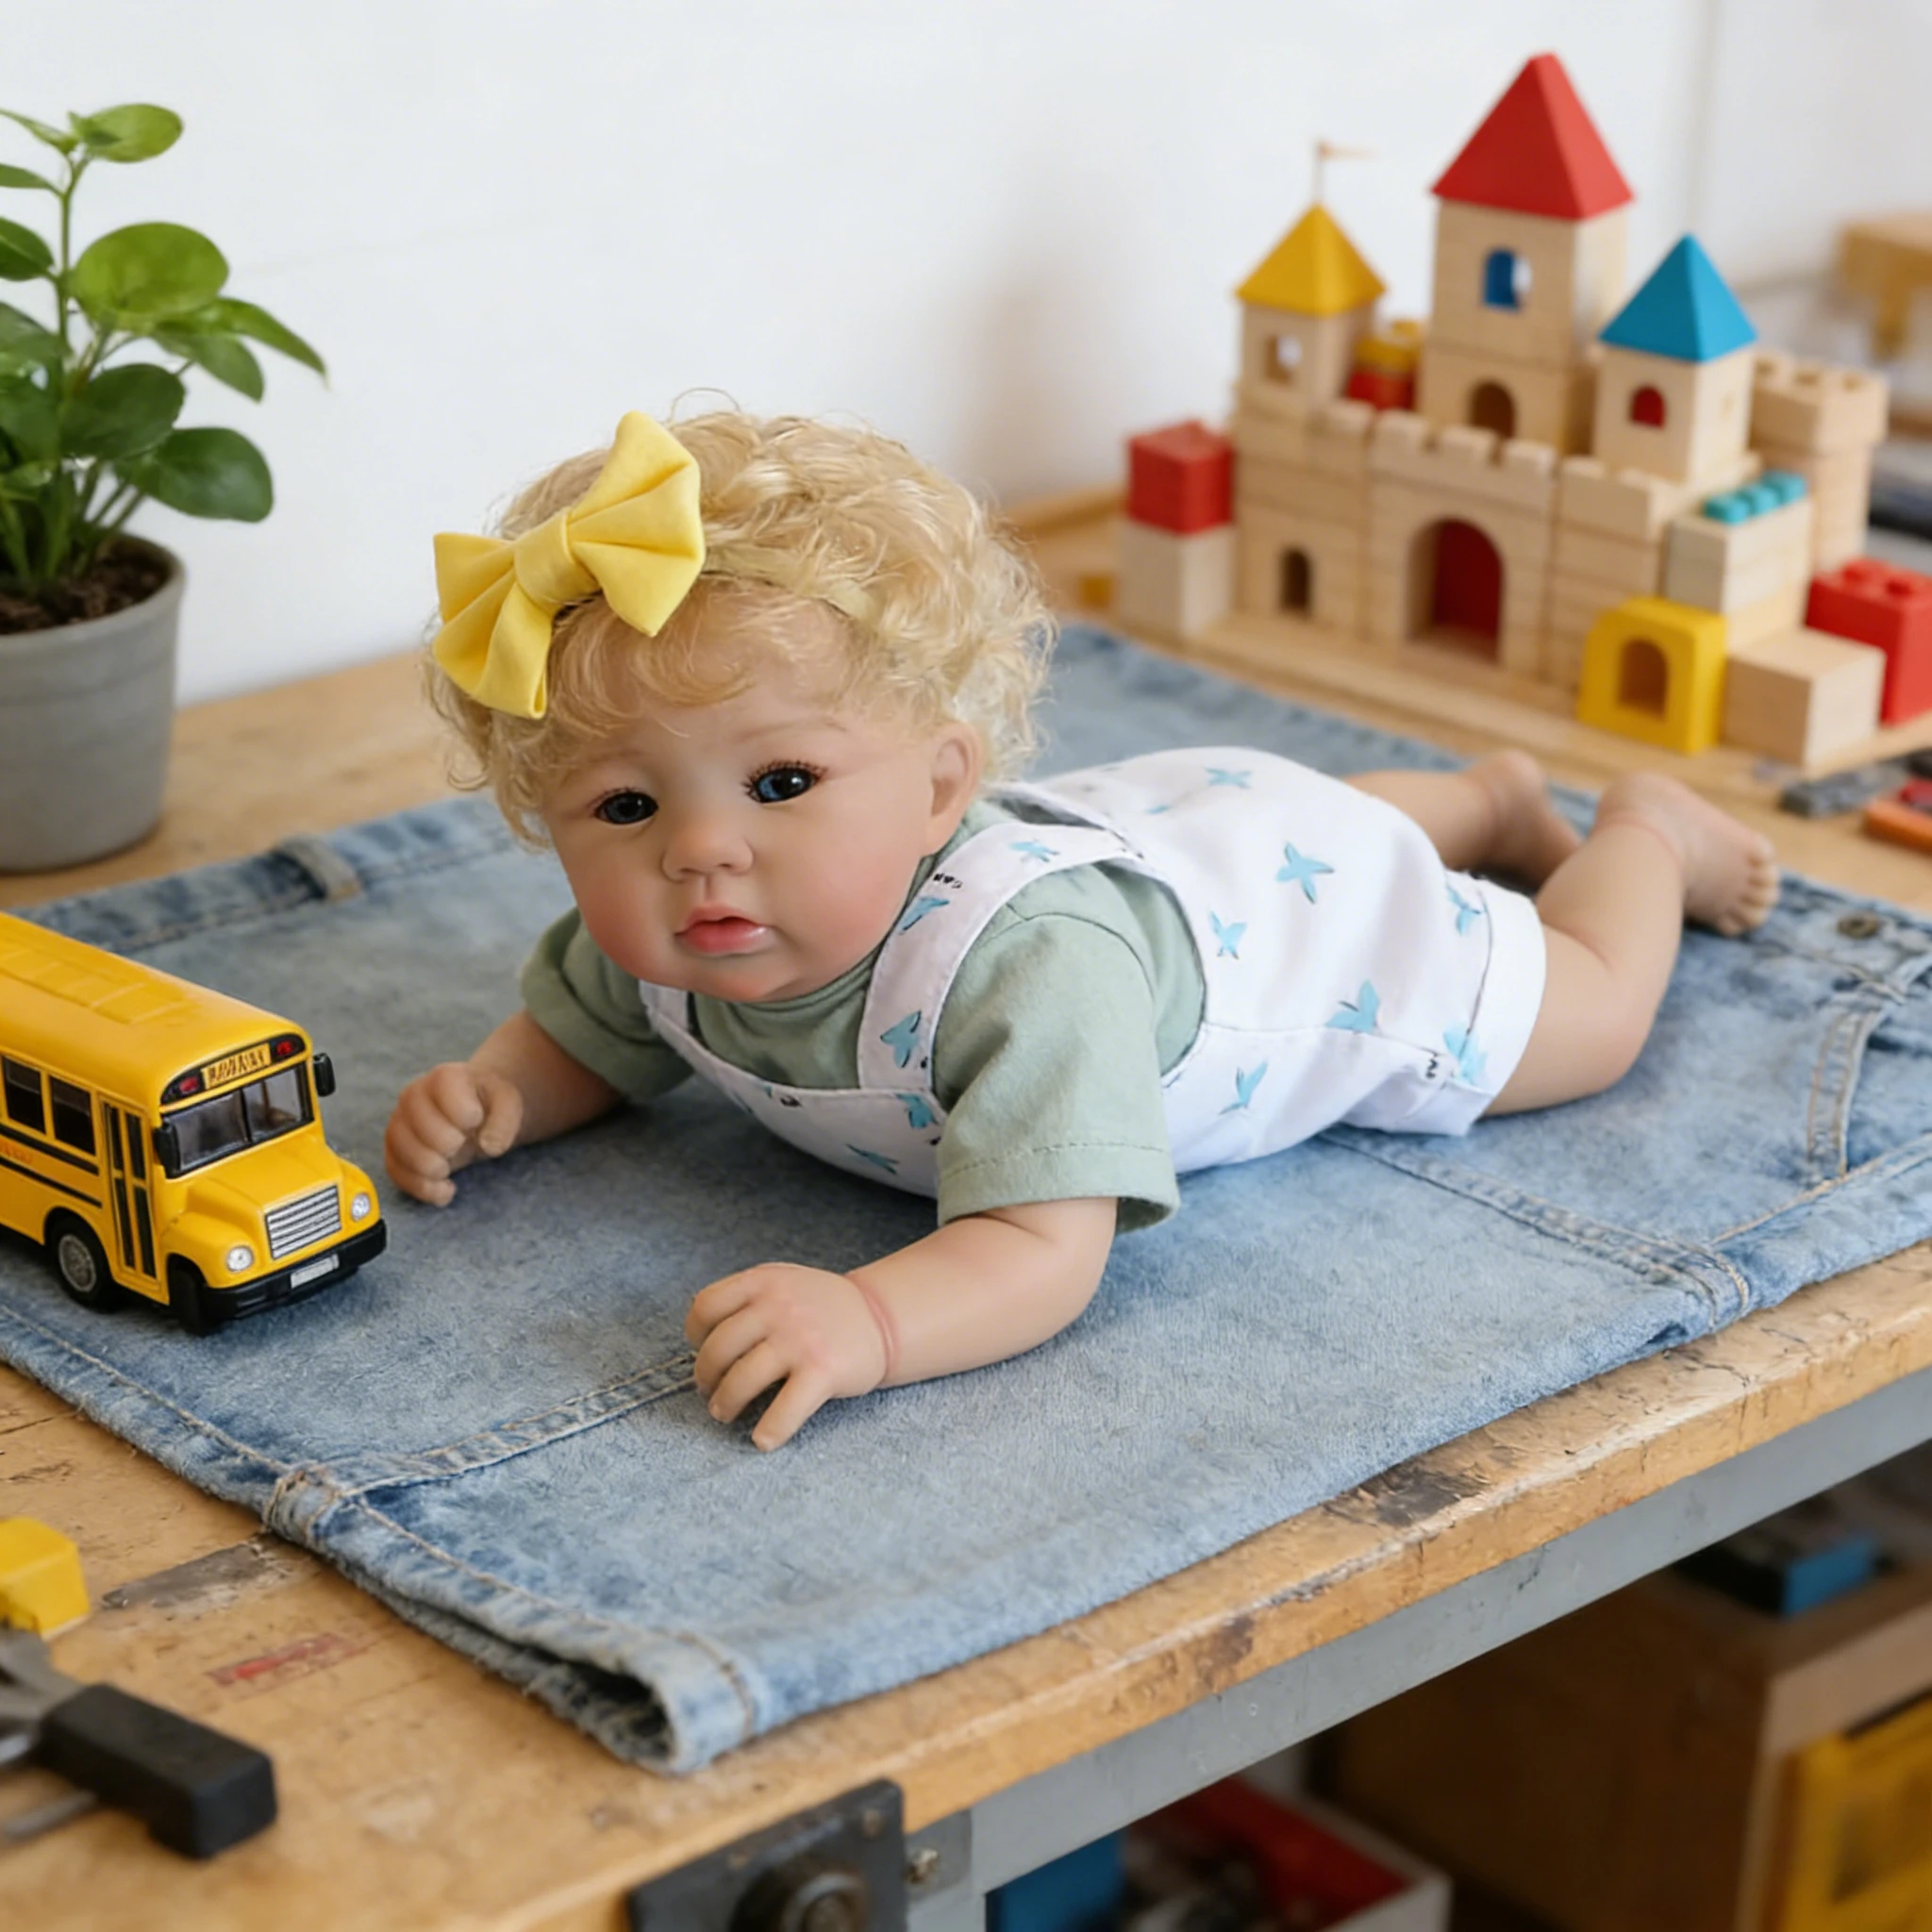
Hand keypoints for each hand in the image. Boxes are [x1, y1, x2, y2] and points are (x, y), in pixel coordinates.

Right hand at [383, 1062, 524, 1205]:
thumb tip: (489, 1146)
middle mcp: (413, 1096)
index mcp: (444, 1078)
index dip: (468, 1118)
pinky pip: (396, 1174)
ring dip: (434, 1169)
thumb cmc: (487, 1103)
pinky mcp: (393, 1150)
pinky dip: (423, 1188)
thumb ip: (504, 1121)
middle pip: (426, 1132)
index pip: (450, 1103)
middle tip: (463, 1142)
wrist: (472, 1110)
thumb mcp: (507, 1103)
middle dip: (451, 1145)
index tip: (476, 1119)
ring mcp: (398, 1123)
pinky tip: (445, 1190)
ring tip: (451, 1166)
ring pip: (405, 1155)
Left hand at [686, 1264, 891, 1449]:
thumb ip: (746, 1297)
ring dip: (725, 1404)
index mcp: (765, 1281)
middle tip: (710, 1392)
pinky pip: (783, 1411)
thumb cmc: (823, 1307)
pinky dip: (769, 1431)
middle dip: (706, 1377)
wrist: (882, 1317)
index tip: (701, 1349)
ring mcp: (801, 1338)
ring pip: (741, 1381)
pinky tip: (763, 1439)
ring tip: (725, 1413)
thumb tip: (700, 1338)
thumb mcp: (784, 1282)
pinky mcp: (823, 1371)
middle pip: (718, 1349)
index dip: (695, 1333)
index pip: (705, 1306)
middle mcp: (779, 1305)